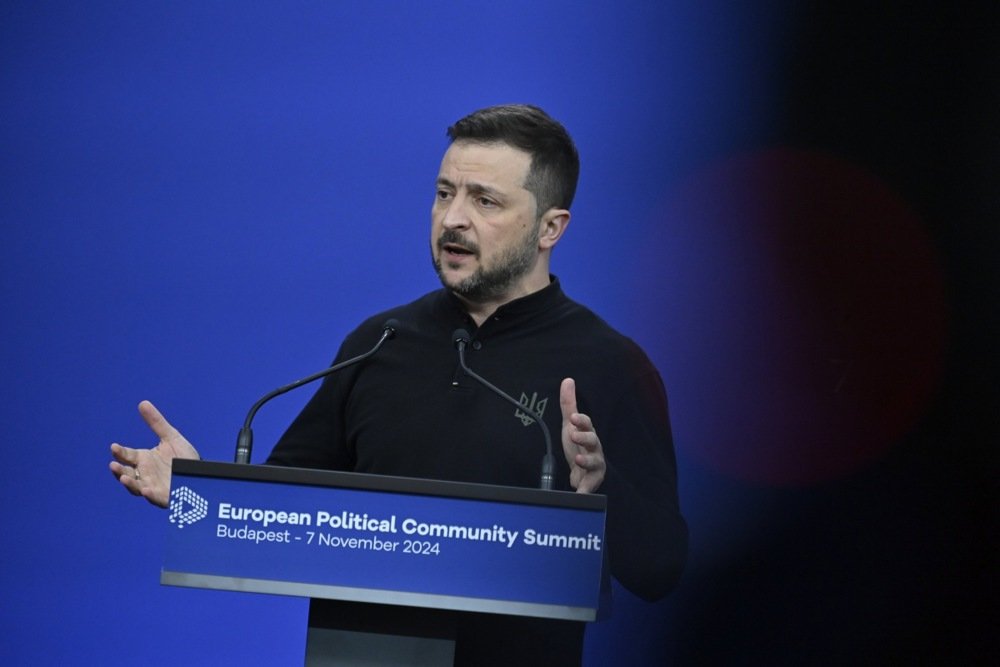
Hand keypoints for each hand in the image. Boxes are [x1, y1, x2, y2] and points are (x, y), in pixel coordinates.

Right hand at [109, 400, 198, 507]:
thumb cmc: (183, 457)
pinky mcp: (165, 496)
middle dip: (119, 470)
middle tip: (113, 465)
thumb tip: (143, 403)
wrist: (201, 473)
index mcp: (144, 459)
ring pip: (136, 487)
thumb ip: (157, 423)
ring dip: (129, 483)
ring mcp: (153, 486)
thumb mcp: (171, 437)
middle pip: (127, 473)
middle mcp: (145, 474)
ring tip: (124, 477)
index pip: (127, 456)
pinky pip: (155, 498)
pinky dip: (149, 495)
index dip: (120, 452)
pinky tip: (146, 490)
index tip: (114, 447)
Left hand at [559, 378, 605, 492]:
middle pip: (593, 441)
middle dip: (584, 437)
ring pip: (594, 462)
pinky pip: (589, 487)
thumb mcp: (571, 425)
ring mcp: (594, 465)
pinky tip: (579, 492)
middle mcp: (594, 448)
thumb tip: (567, 380)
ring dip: (586, 461)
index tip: (573, 417)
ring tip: (577, 459)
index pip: (587, 425)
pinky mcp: (591, 481)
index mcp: (588, 434)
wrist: (585, 473)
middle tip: (573, 434)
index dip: (581, 421)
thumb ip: (569, 404)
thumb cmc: (579, 445)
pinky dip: (585, 490)